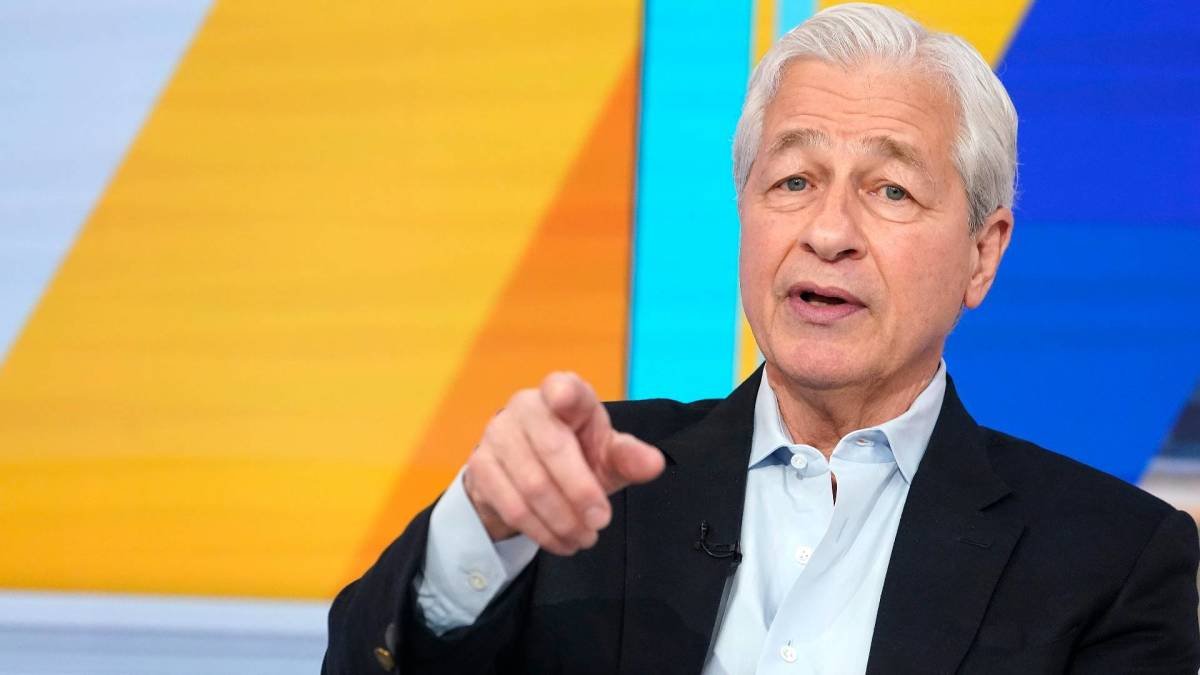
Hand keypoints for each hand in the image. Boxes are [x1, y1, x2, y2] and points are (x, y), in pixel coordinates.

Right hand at [461, 372, 664, 555]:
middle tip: (601, 522)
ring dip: (562, 520)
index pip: (563, 388)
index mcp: (563, 393)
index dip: (564, 393)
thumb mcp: (607, 457)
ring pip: (531, 484)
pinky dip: (541, 531)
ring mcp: (497, 434)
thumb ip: (629, 458)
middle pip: (552, 448)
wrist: (525, 477)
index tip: (566, 400)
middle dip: (580, 492)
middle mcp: (525, 405)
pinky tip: (560, 541)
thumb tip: (654, 464)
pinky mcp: (479, 466)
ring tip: (583, 539)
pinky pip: (512, 506)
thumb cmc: (576, 457)